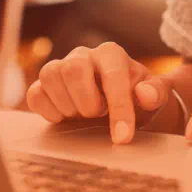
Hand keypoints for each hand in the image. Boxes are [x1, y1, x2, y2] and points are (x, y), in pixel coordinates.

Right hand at [27, 42, 172, 143]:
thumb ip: (156, 93)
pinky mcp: (45, 85)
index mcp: (111, 54)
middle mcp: (83, 55)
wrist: (119, 105)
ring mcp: (62, 68)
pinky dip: (48, 110)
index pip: (112, 76)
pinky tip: (64, 117)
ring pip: (50, 76)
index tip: (123, 137)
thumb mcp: (155, 96)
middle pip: (73, 68)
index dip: (118, 108)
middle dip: (87, 101)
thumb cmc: (138, 98)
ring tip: (83, 114)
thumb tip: (144, 93)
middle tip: (98, 114)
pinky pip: (35, 93)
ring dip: (68, 105)